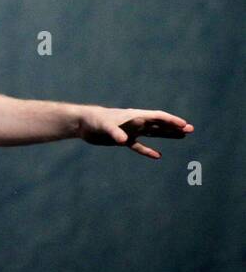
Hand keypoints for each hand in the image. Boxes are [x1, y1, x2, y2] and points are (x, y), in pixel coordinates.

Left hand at [78, 106, 193, 159]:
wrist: (82, 123)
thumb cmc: (93, 120)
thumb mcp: (104, 126)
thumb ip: (115, 132)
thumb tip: (124, 141)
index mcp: (134, 116)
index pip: (157, 117)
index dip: (171, 121)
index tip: (184, 125)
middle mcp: (134, 122)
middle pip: (158, 124)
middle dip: (174, 127)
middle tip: (190, 130)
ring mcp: (130, 131)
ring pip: (152, 133)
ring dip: (166, 135)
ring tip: (181, 136)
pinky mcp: (123, 139)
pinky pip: (139, 146)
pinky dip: (147, 150)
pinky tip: (157, 155)